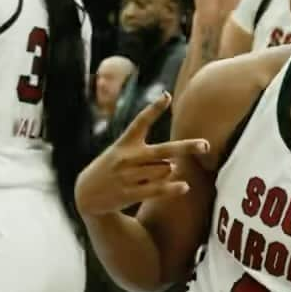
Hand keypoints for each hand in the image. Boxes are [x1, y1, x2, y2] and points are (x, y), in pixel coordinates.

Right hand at [76, 95, 208, 216]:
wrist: (84, 195)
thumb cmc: (111, 168)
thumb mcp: (119, 151)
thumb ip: (147, 153)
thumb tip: (175, 165)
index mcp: (125, 143)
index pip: (141, 122)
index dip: (154, 109)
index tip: (166, 96)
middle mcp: (128, 157)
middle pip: (163, 150)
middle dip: (186, 147)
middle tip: (206, 145)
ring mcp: (129, 176)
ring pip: (164, 170)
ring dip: (170, 170)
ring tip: (162, 171)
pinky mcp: (129, 194)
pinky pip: (157, 190)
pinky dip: (172, 188)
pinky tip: (184, 187)